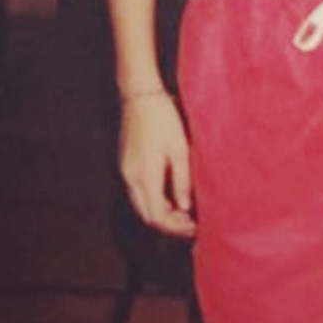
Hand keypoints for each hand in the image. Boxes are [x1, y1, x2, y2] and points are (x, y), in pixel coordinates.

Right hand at [119, 92, 196, 237]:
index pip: (158, 216)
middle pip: (147, 215)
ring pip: (142, 205)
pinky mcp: (126, 163)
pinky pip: (139, 192)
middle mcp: (131, 178)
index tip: (196, 227)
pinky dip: (155, 200)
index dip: (176, 227)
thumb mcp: (180, 149)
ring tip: (185, 212)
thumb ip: (182, 180)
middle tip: (192, 223)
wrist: (140, 96)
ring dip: (161, 212)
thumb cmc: (164, 119)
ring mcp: (126, 171)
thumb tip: (185, 208)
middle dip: (169, 224)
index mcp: (145, 176)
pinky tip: (172, 195)